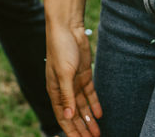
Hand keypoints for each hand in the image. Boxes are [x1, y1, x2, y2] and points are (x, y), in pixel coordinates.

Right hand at [46, 22, 102, 136]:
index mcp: (55, 91)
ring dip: (89, 120)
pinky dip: (94, 105)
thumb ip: (67, 95)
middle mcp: (64, 90)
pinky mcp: (83, 75)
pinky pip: (89, 94)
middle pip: (74, 114)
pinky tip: (99, 115)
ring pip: (82, 106)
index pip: (64, 116)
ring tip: (97, 133)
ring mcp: (74, 83)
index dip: (71, 130)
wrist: (67, 28)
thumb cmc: (61, 49)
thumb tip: (68, 116)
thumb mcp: (64, 73)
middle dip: (82, 129)